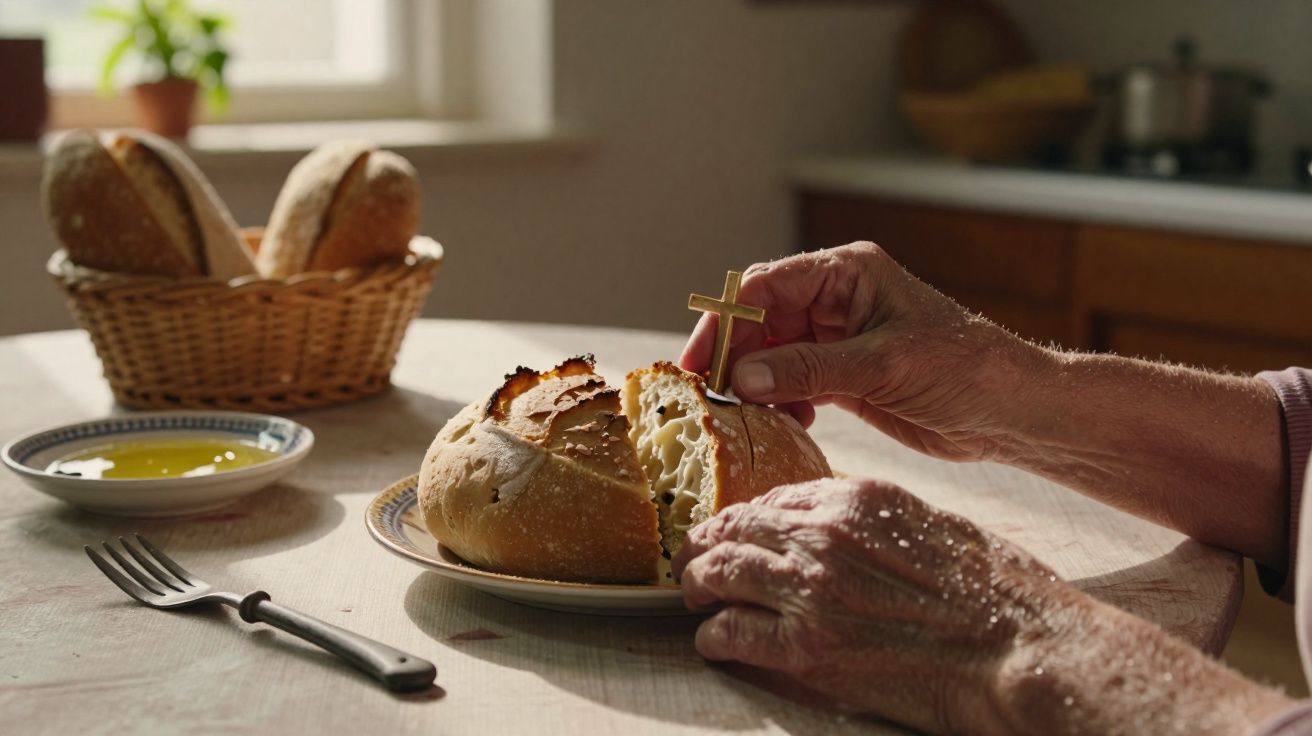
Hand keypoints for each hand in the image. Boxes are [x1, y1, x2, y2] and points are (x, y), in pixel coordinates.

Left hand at [671, 476, 1064, 732]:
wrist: (1022, 647)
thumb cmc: (998, 591)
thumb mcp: (934, 524)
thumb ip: (877, 521)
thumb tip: (844, 529)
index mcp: (856, 497)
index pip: (776, 497)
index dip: (746, 516)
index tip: (736, 529)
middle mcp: (822, 535)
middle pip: (736, 528)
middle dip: (707, 543)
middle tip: (694, 558)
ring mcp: (809, 591)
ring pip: (719, 573)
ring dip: (697, 584)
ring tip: (692, 594)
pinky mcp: (806, 649)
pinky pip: (730, 634)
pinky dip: (713, 637)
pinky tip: (714, 641)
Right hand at [681, 242, 1046, 462]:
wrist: (1010, 412)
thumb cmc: (963, 370)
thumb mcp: (880, 366)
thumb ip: (807, 369)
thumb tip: (741, 377)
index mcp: (847, 273)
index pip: (765, 287)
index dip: (726, 321)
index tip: (700, 361)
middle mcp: (837, 299)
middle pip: (761, 321)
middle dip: (736, 356)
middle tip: (712, 396)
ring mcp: (839, 339)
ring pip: (772, 355)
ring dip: (757, 384)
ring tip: (750, 415)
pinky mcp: (845, 377)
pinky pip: (793, 383)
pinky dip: (781, 403)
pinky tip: (788, 422)